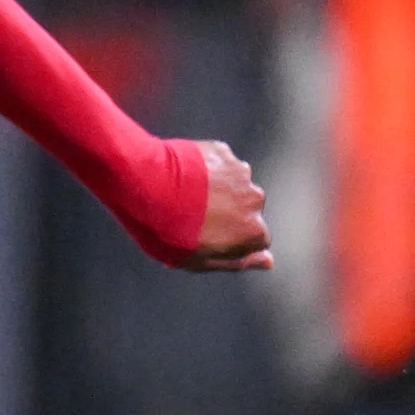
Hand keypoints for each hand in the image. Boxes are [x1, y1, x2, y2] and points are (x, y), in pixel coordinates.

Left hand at [173, 139, 273, 271]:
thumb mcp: (200, 260)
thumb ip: (238, 261)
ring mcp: (241, 173)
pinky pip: (218, 163)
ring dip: (218, 189)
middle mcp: (256, 200)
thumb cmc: (169, 232)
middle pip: (246, 209)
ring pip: (234, 184)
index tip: (206, 238)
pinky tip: (182, 176)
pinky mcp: (223, 152)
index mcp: (255, 232)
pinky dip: (205, 169)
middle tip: (192, 216)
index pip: (254, 240)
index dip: (229, 240)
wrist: (146, 187)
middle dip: (227, 212)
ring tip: (185, 196)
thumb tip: (268, 262)